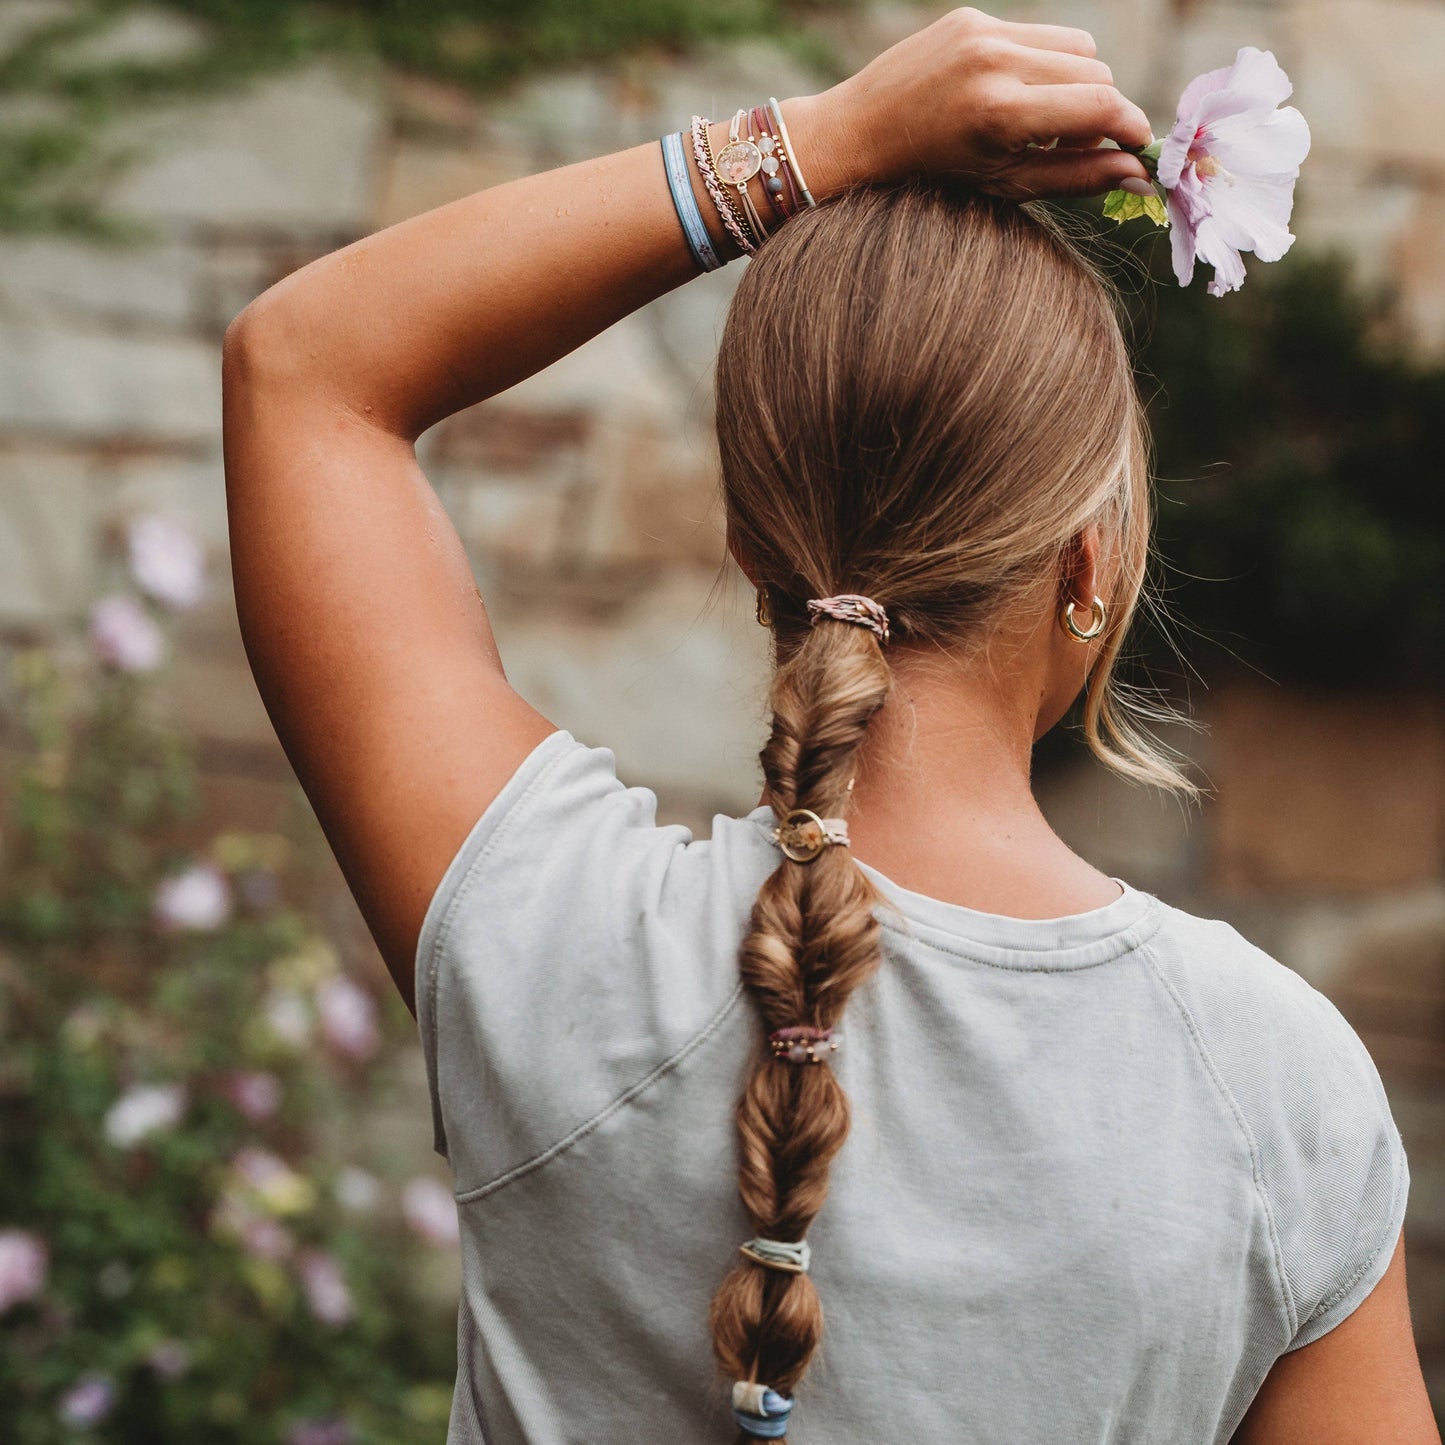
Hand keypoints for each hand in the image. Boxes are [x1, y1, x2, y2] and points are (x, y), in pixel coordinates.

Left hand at [790, 7, 1153, 199]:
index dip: (1130, 128)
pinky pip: (1039, 35)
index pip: (1099, 106)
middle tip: (1074, 146)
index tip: (1138, 149)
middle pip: (1096, 74)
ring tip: (1040, 121)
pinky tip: (1010, 95)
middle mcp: (994, 63)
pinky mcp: (971, 16)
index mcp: (999, 114)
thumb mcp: (1005, 186)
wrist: (857, 136)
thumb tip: (1142, 178)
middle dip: (1099, 111)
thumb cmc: (932, 177)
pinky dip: (1041, 66)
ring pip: (1076, 48)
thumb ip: (1076, 178)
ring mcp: (982, 32)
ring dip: (1075, 84)